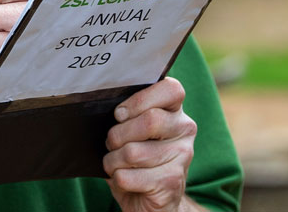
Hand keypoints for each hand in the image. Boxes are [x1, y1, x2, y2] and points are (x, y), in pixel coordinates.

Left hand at [104, 77, 201, 211]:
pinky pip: (128, 176)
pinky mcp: (172, 182)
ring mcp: (182, 157)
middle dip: (118, 134)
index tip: (120, 114)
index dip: (140, 100)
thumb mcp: (130, 128)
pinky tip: (124, 179)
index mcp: (174, 110)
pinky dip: (117, 178)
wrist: (149, 199)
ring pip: (133, 152)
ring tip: (115, 163)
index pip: (171, 89)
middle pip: (150, 120)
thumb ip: (126, 113)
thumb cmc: (133, 156)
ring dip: (113, 160)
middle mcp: (185, 130)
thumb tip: (103, 103)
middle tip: (112, 143)